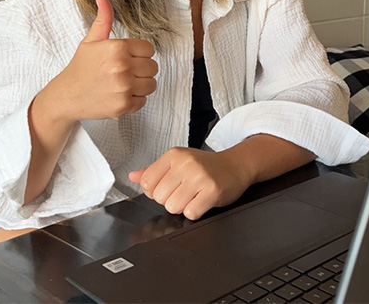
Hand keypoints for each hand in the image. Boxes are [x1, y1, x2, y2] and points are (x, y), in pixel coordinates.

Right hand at [37, 0, 157, 122]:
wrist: (66, 96)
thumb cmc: (81, 67)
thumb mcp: (91, 40)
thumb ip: (103, 19)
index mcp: (117, 48)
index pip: (149, 49)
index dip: (140, 53)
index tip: (127, 57)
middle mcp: (121, 67)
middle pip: (153, 67)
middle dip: (141, 69)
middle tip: (124, 71)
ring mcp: (123, 88)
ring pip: (151, 84)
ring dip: (140, 85)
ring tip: (123, 83)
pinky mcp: (123, 106)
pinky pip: (143, 100)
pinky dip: (134, 99)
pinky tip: (119, 94)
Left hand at [129, 147, 251, 219]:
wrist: (236, 165)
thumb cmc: (206, 166)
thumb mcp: (178, 162)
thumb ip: (154, 171)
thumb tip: (133, 177)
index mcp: (174, 155)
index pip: (147, 182)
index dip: (155, 192)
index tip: (167, 188)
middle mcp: (185, 163)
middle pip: (159, 198)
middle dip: (170, 200)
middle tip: (185, 192)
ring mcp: (199, 176)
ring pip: (173, 207)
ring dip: (182, 207)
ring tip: (193, 196)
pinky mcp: (212, 190)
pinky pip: (191, 213)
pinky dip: (195, 212)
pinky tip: (202, 201)